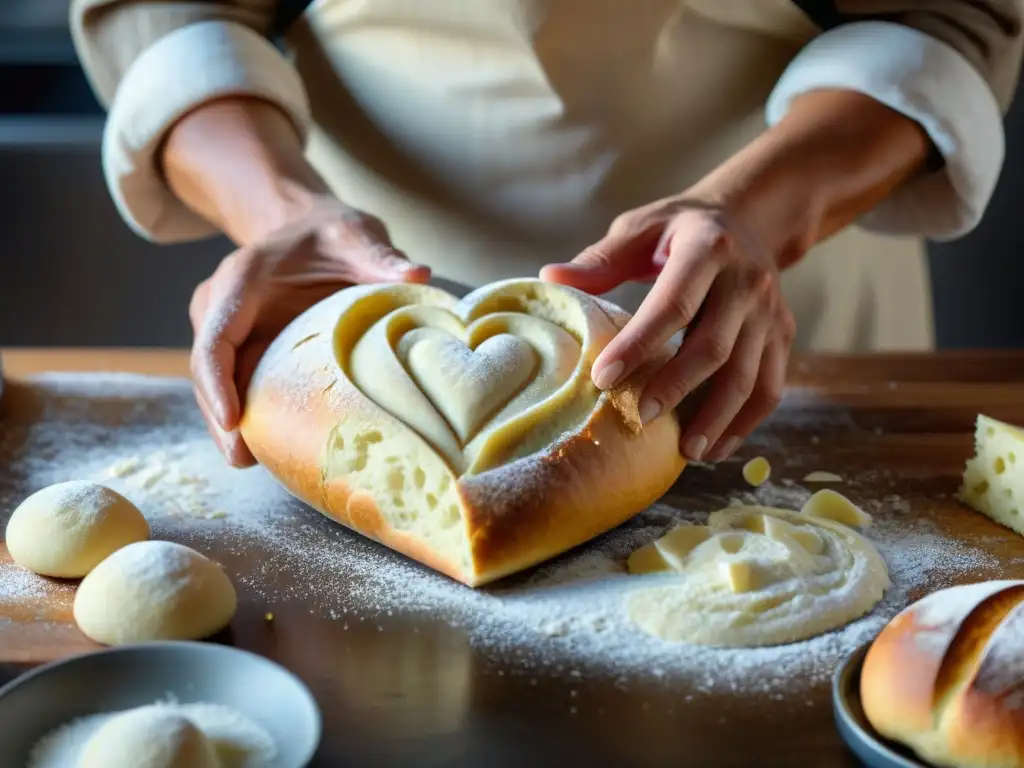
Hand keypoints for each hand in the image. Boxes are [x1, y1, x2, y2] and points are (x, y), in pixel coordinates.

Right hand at [189, 196, 429, 466]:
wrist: (307, 228)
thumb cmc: (331, 234)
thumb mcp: (355, 234)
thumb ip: (381, 255)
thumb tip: (418, 275)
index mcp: (241, 280)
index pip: (217, 336)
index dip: (217, 381)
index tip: (231, 420)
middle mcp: (222, 307)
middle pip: (210, 371)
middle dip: (220, 418)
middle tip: (242, 460)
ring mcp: (230, 332)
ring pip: (219, 386)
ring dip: (230, 427)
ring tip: (251, 464)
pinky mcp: (245, 350)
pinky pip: (238, 387)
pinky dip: (249, 417)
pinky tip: (270, 450)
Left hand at [541, 200, 794, 463]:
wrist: (750, 218)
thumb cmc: (681, 229)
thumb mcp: (641, 228)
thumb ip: (601, 259)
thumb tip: (551, 277)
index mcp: (708, 248)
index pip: (672, 304)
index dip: (638, 344)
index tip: (603, 378)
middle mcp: (748, 281)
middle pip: (714, 345)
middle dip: (676, 387)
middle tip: (641, 419)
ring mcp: (771, 312)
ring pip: (749, 375)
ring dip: (717, 418)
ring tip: (686, 452)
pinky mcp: (784, 335)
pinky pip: (770, 387)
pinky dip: (744, 423)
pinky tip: (715, 448)